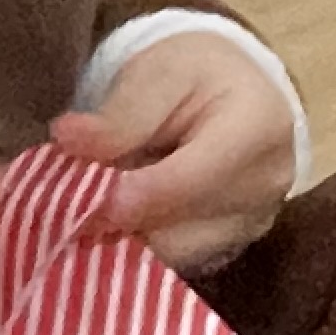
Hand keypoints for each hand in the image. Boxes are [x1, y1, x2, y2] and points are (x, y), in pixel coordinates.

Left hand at [55, 32, 301, 274]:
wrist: (235, 88)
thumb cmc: (195, 73)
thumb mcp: (158, 72)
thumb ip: (119, 113)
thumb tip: (67, 139)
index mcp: (257, 128)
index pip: (185, 182)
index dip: (124, 198)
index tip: (71, 201)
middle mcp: (268, 185)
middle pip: (180, 231)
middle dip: (120, 223)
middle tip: (70, 208)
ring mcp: (257, 221)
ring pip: (177, 255)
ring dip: (130, 239)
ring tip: (98, 208)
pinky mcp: (238, 243)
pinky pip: (182, 262)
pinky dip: (146, 246)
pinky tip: (125, 219)